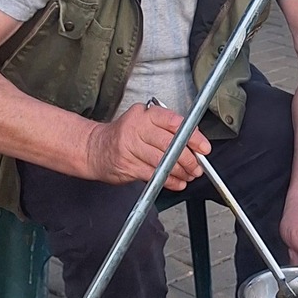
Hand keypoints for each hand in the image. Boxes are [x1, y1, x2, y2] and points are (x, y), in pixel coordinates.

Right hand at [84, 103, 209, 188]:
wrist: (94, 148)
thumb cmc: (123, 136)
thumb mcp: (144, 123)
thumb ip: (167, 130)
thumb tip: (195, 141)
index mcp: (145, 114)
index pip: (175, 122)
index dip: (193, 136)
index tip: (203, 148)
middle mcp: (136, 127)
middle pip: (171, 144)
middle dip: (189, 159)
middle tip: (197, 166)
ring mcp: (130, 146)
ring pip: (164, 161)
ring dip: (180, 172)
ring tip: (188, 175)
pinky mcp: (127, 165)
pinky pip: (154, 175)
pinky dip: (169, 181)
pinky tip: (177, 182)